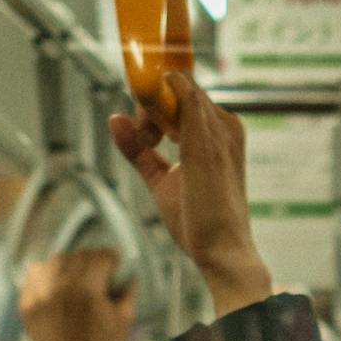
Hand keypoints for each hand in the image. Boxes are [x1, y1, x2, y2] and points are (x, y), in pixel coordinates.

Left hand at [20, 248, 138, 340]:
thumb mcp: (124, 323)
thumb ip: (127, 294)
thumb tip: (126, 277)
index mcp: (87, 290)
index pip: (100, 257)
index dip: (111, 259)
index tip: (116, 265)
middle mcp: (60, 286)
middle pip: (78, 256)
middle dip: (92, 260)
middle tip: (99, 272)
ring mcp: (39, 294)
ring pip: (54, 261)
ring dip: (69, 264)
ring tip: (76, 276)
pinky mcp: (26, 303)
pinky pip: (34, 275)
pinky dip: (46, 273)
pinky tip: (56, 283)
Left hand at [109, 71, 271, 317]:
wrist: (221, 251)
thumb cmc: (200, 221)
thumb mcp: (162, 179)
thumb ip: (139, 151)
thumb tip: (115, 119)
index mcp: (220, 135)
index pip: (186, 98)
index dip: (156, 107)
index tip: (145, 136)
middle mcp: (224, 127)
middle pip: (182, 89)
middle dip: (152, 103)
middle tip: (144, 139)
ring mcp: (217, 131)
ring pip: (179, 89)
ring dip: (152, 100)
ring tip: (145, 138)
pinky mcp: (206, 141)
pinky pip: (185, 96)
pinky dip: (164, 90)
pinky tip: (147, 97)